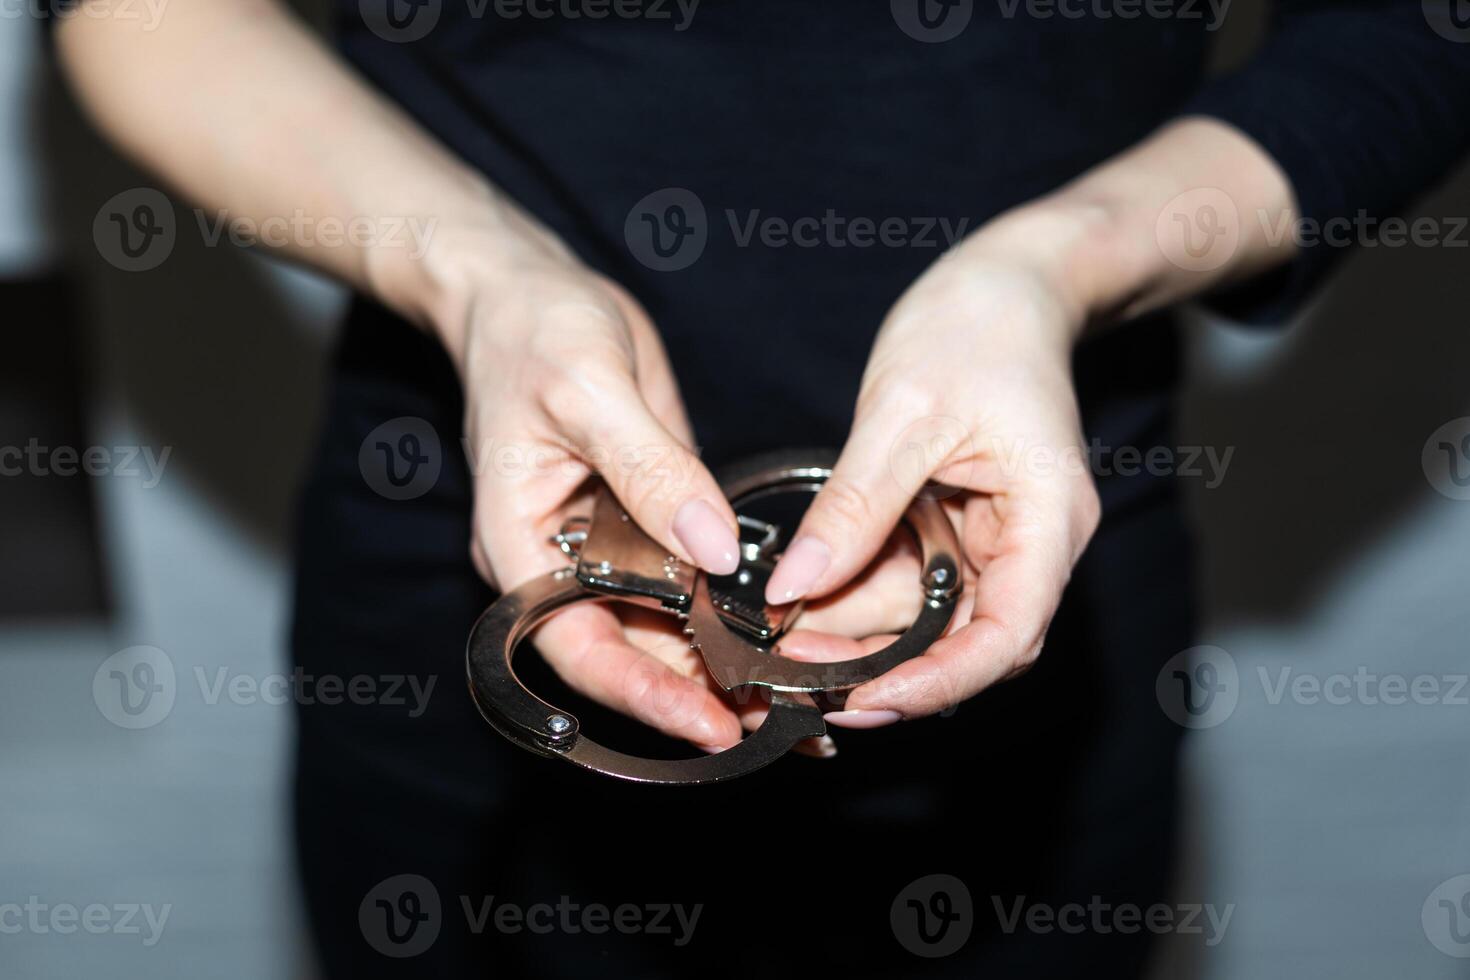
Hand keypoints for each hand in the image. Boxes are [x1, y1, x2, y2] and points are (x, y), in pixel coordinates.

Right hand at [428, 228, 754, 750]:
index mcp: (520, 547)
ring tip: (796, 692)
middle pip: (627, 655)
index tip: (709, 725)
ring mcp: (602, 548)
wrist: (530, 292)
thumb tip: (712, 551)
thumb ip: (652, 471)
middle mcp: (559, 564)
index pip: (577, 649)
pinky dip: (728, 607)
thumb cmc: (534, 331)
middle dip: (698, 694)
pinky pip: (686, 579)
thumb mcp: (590, 390)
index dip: (643, 696)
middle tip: (782, 721)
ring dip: (722, 661)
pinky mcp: (643, 523)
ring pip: (662, 628)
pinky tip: (785, 626)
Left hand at [765, 223, 1101, 726]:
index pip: (1008, 634)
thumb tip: (798, 586)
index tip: (867, 700)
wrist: (1004, 284)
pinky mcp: (954, 531)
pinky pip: (906, 585)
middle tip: (790, 675)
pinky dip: (855, 597)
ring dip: (854, 637)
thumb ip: (856, 505)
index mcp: (1049, 521)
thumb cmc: (976, 327)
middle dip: (879, 667)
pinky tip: (798, 602)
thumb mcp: (905, 412)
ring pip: (925, 621)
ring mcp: (991, 542)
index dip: (940, 682)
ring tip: (774, 642)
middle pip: (963, 643)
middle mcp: (1028, 547)